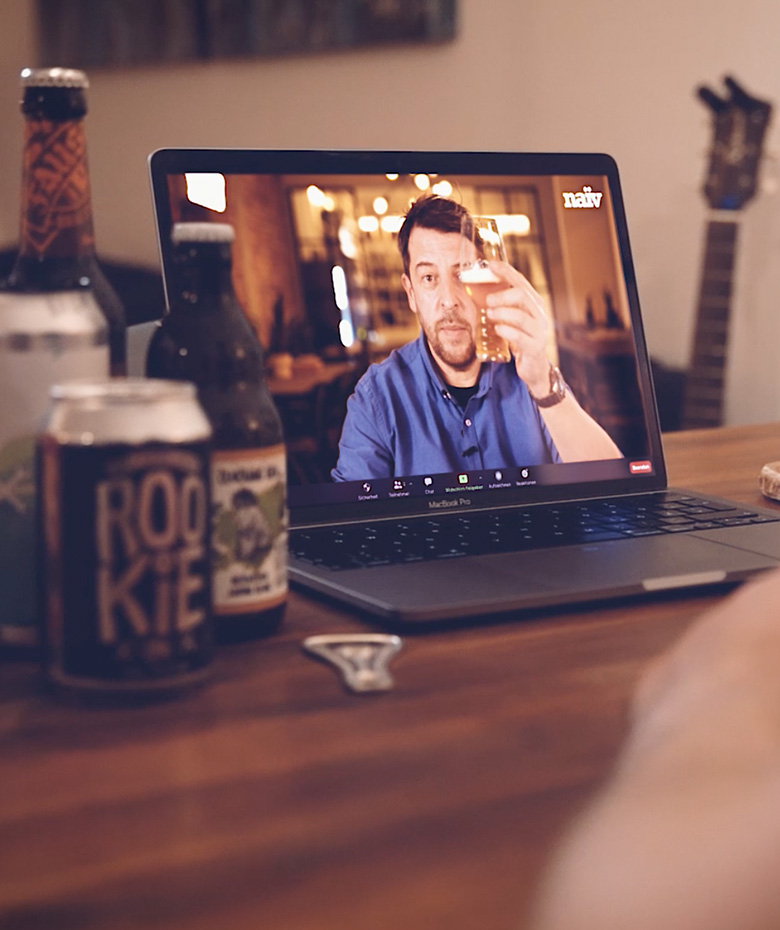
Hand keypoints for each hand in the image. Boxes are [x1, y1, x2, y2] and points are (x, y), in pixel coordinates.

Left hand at [486, 260, 550, 395]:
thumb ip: (502, 304)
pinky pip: (520, 337)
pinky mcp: (534, 347)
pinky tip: (497, 328)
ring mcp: (538, 331)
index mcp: (533, 303)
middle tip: (487, 301)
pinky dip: (506, 331)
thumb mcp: (512, 318)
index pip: (520, 281)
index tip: (490, 265)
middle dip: (501, 295)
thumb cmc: (520, 338)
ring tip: (489, 314)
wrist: (534, 367)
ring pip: (520, 316)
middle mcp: (538, 314)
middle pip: (521, 295)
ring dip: (501, 312)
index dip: (505, 271)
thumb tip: (477, 287)